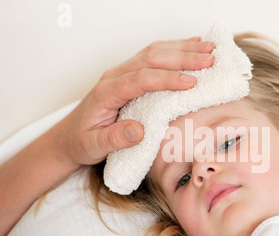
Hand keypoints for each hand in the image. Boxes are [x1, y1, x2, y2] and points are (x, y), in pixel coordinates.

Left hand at [56, 37, 214, 166]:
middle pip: (151, 59)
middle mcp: (115, 76)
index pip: (140, 79)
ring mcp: (122, 73)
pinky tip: (191, 46)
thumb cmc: (82, 142)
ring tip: (209, 49)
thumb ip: (114, 139)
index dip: (167, 79)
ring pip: (154, 53)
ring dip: (182, 49)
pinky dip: (174, 49)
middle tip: (209, 60)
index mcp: (107, 92)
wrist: (69, 137)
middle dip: (182, 58)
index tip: (192, 82)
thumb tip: (139, 131)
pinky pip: (153, 56)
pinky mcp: (129, 75)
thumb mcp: (93, 147)